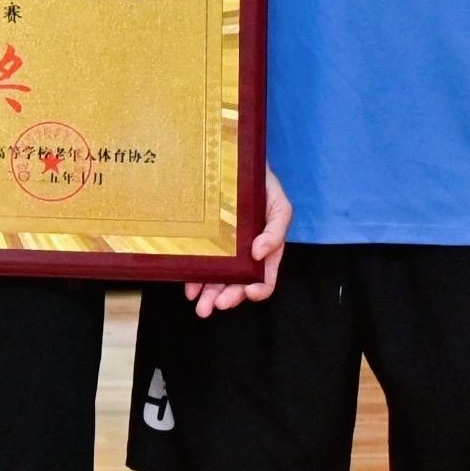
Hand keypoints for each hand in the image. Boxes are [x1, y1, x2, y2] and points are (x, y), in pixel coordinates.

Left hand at [183, 172, 290, 315]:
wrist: (234, 164)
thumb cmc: (262, 186)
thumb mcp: (279, 205)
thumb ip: (276, 230)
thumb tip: (261, 253)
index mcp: (266, 250)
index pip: (265, 278)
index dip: (258, 290)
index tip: (248, 293)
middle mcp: (245, 255)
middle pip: (238, 284)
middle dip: (228, 297)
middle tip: (214, 306)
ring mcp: (225, 251)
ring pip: (218, 279)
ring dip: (210, 295)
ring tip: (200, 305)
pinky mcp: (207, 243)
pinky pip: (201, 264)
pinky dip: (196, 278)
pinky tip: (190, 287)